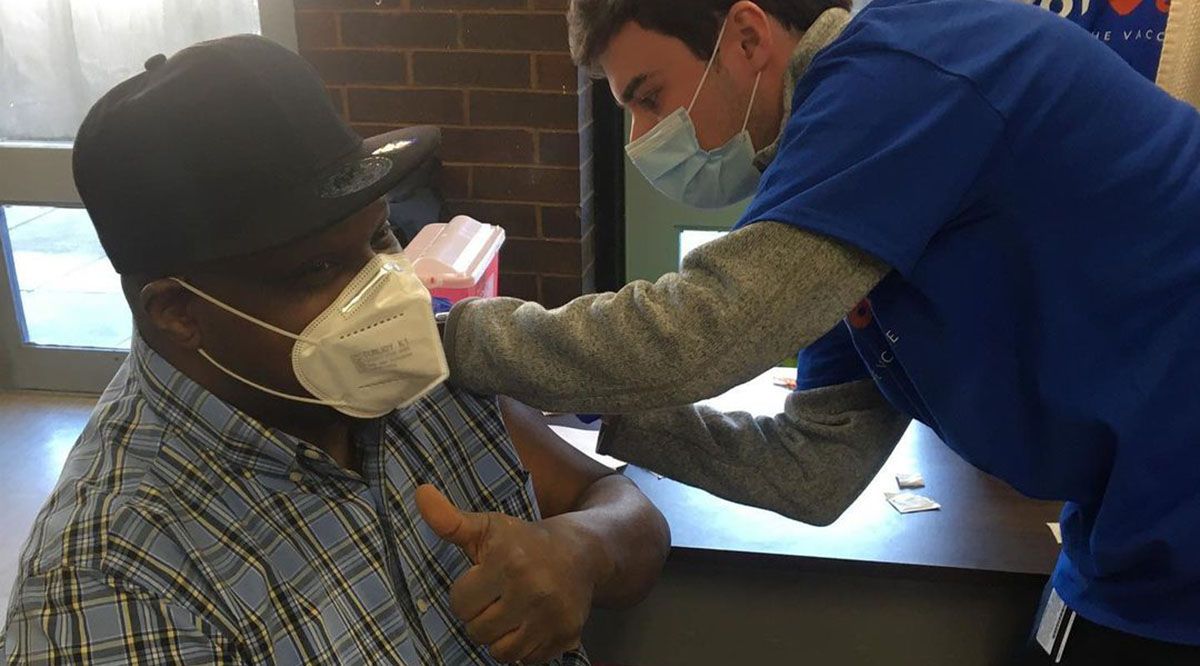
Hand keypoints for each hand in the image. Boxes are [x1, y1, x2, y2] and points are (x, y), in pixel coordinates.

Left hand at [416, 485, 592, 663]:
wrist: (581, 552)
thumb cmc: (525, 540)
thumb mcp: (488, 526)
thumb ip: (450, 520)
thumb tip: (420, 493)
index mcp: (508, 561)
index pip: (461, 604)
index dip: (466, 594)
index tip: (481, 580)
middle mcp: (532, 590)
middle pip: (478, 631)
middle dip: (481, 617)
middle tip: (495, 598)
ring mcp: (551, 615)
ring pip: (501, 652)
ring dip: (499, 637)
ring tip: (509, 613)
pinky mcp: (567, 634)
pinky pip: (528, 660)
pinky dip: (524, 648)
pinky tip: (529, 624)